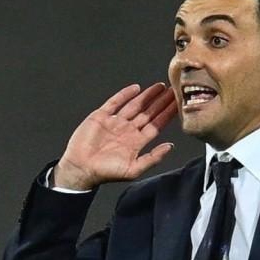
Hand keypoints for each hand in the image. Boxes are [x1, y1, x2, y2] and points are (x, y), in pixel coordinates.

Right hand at [54, 83, 177, 189]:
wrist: (81, 169)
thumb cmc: (106, 172)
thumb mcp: (134, 169)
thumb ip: (153, 158)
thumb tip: (170, 146)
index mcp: (137, 141)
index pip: (156, 124)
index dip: (167, 113)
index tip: (178, 103)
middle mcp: (128, 130)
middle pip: (148, 112)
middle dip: (161, 102)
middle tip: (174, 90)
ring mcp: (115, 122)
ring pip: (134, 105)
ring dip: (147, 96)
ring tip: (160, 86)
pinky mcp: (101, 116)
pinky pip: (115, 102)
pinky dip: (125, 94)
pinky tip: (136, 88)